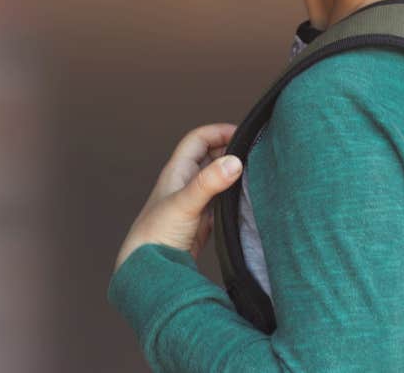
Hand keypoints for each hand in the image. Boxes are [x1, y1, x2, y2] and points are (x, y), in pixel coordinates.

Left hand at [113, 122, 242, 273]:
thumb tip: (235, 162)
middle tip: (254, 155)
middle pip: (210, 156)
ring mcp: (194, 202)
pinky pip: (221, 202)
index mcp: (177, 172)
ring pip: (217, 179)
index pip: (198, 139)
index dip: (219, 132)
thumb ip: (209, 183)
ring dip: (233, 175)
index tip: (244, 134)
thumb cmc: (156, 235)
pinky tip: (246, 201)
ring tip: (255, 174)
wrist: (149, 271)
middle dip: (230, 151)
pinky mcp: (201, 221)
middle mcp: (185, 183)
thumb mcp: (184, 204)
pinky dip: (233, 197)